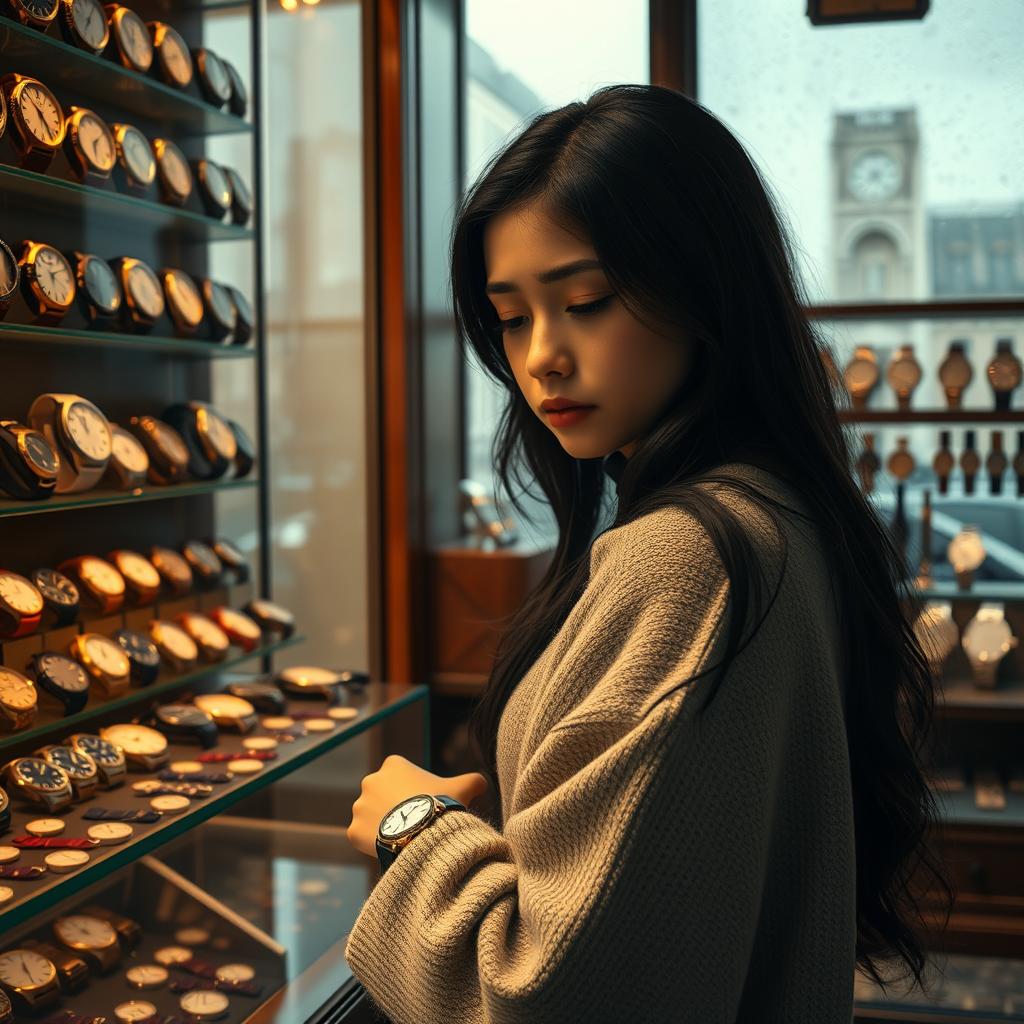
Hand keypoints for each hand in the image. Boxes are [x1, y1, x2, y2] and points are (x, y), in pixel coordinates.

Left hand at [345, 753, 488, 858]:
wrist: (424, 833)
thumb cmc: (442, 805)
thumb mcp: (464, 787)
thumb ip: (473, 781)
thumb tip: (483, 784)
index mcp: (393, 765)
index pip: (400, 777)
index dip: (414, 793)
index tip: (425, 805)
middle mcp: (370, 781)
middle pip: (383, 796)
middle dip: (394, 808)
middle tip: (414, 823)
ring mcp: (359, 807)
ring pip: (371, 817)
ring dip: (383, 825)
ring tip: (404, 838)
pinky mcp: (353, 830)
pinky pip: (362, 838)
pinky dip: (373, 844)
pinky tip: (392, 848)